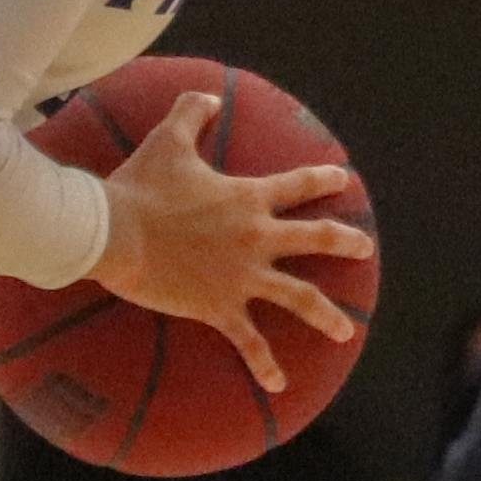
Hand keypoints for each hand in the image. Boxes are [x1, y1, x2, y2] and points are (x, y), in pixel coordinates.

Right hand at [84, 90, 370, 396]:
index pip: (298, 185)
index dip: (324, 179)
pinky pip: (249, 341)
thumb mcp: (167, 141)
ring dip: (325, 314)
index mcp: (248, 198)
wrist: (114, 231)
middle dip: (345, 242)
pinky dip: (265, 365)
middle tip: (365, 246)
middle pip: (315, 239)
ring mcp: (242, 276)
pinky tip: (279, 385)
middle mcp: (256, 237)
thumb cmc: (140, 187)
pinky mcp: (220, 307)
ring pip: (299, 297)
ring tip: (346, 330)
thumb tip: (206, 95)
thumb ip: (191, 113)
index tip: (344, 179)